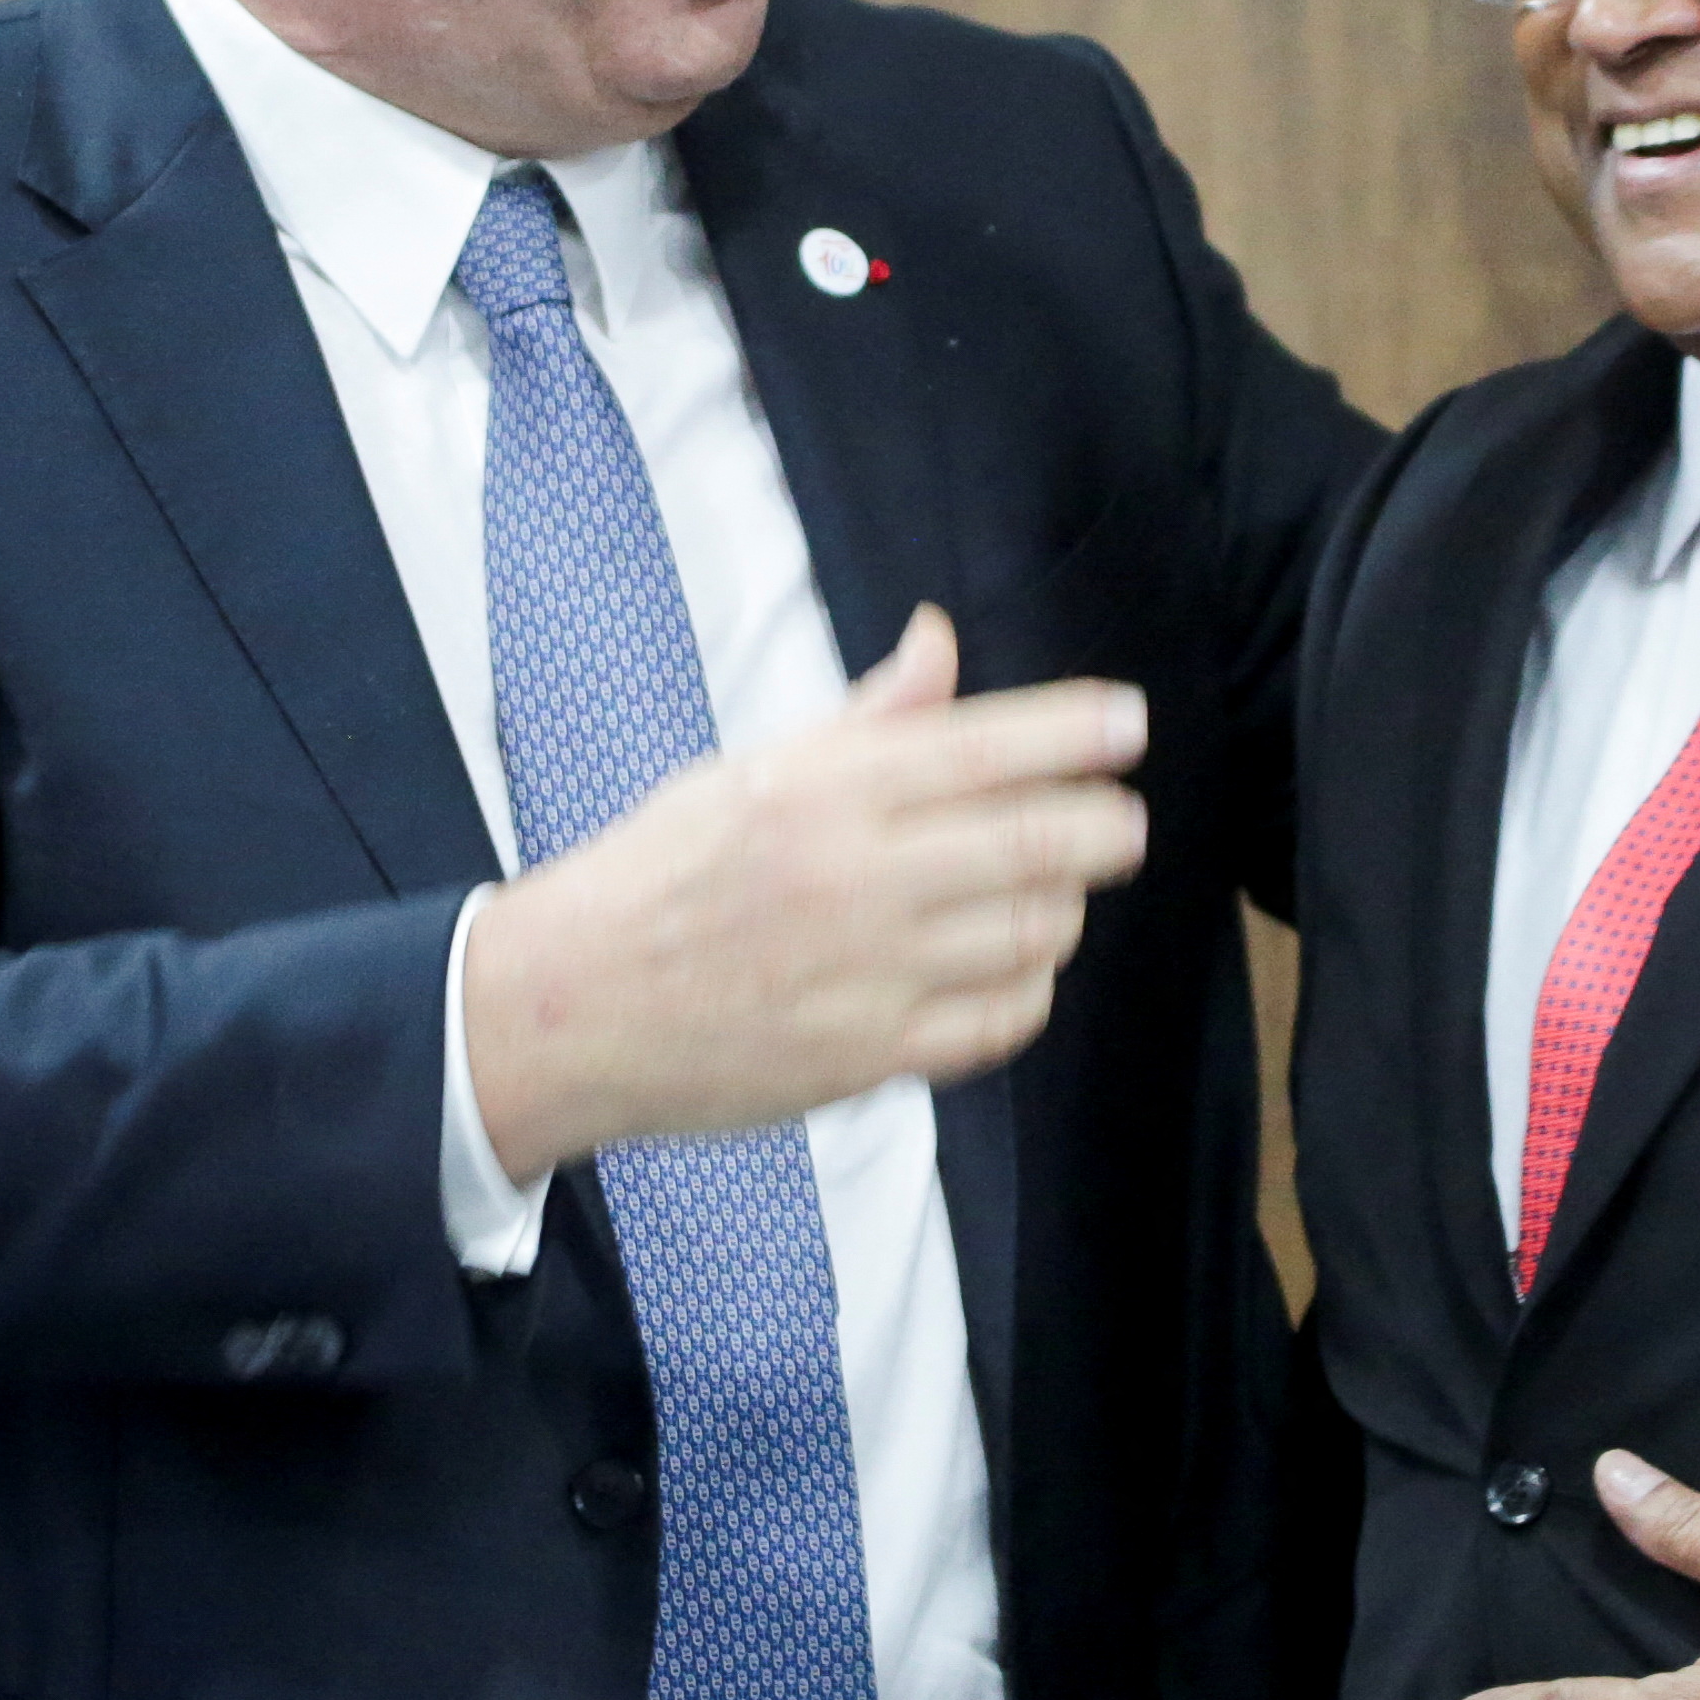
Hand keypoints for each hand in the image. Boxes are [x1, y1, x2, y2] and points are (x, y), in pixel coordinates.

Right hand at [461, 607, 1143, 1178]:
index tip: (1130, 722)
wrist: (569, 1008)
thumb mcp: (748, 769)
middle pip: (1041, 843)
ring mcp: (871, 974)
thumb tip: (940, 642)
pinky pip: (1001, 1022)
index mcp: (824, 790)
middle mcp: (858, 876)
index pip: (987, 746)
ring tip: (1053, 891)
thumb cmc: (657, 875)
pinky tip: (1015, 967)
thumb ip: (864, 718)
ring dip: (1065, 907)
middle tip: (1120, 819)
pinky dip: (1029, 989)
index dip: (1078, 730)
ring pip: (1035, 933)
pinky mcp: (872, 1056)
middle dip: (1106, 825)